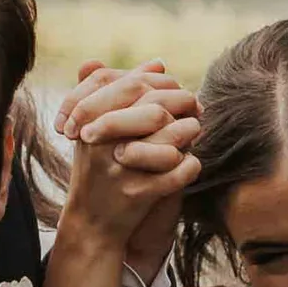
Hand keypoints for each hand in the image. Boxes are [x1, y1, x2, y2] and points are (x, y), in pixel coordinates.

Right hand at [56, 64, 201, 256]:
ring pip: (167, 136)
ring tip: (194, 132)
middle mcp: (101, 142)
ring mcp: (118, 169)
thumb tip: (157, 62)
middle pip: (153, 107)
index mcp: (90, 120)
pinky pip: (176, 173)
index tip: (180, 88)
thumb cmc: (100, 170)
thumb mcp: (102, 129)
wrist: (90, 224)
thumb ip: (125, 94)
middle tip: (197, 107)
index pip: (133, 85)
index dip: (163, 83)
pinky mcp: (136, 195)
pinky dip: (190, 166)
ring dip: (189, 131)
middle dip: (182, 103)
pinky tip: (192, 162)